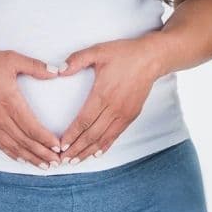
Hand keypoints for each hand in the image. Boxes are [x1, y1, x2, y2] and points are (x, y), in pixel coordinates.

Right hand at [0, 50, 64, 166]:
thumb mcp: (12, 59)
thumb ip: (35, 66)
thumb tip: (57, 72)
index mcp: (9, 101)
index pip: (31, 127)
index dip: (46, 139)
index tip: (58, 147)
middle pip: (24, 141)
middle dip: (42, 154)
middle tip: (57, 163)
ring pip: (12, 147)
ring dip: (29, 158)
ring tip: (44, 166)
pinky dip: (13, 154)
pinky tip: (23, 159)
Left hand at [58, 39, 161, 161]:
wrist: (152, 58)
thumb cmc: (124, 53)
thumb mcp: (98, 50)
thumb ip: (77, 59)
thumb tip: (59, 70)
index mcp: (103, 93)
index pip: (84, 120)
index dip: (71, 135)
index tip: (60, 145)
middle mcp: (114, 107)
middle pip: (92, 134)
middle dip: (76, 149)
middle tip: (63, 160)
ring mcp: (124, 113)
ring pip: (103, 138)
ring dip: (88, 151)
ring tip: (75, 161)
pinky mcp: (132, 115)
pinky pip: (116, 135)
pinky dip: (105, 146)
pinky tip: (96, 153)